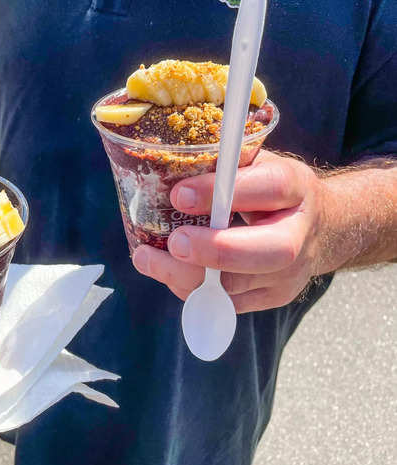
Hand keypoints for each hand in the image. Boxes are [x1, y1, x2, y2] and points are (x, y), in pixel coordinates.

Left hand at [132, 150, 327, 312]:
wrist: (319, 226)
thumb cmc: (272, 190)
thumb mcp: (257, 164)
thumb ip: (225, 164)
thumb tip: (169, 161)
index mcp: (296, 189)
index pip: (270, 188)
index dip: (222, 193)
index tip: (179, 195)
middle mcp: (300, 234)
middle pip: (269, 251)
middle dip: (216, 250)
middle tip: (174, 242)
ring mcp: (289, 273)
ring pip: (238, 285)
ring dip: (185, 275)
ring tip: (146, 258)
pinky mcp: (272, 297)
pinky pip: (225, 303)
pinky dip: (189, 289)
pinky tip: (165, 271)